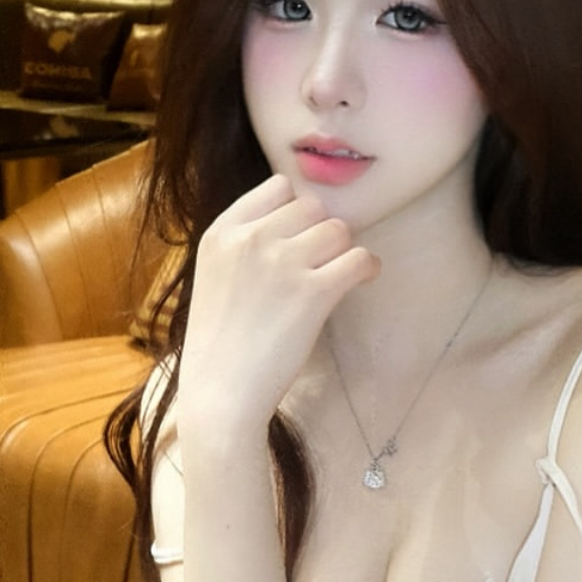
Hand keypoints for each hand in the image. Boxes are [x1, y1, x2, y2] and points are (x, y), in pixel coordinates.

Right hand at [179, 174, 378, 429]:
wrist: (221, 392)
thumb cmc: (220, 343)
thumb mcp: (214, 276)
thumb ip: (245, 244)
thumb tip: (296, 225)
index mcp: (222, 233)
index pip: (277, 188)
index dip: (295, 212)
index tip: (298, 239)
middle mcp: (251, 239)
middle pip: (312, 206)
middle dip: (320, 232)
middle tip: (318, 265)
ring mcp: (282, 263)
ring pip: (338, 229)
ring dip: (343, 251)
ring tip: (335, 277)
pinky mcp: (313, 292)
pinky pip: (360, 258)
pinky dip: (367, 268)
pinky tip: (359, 281)